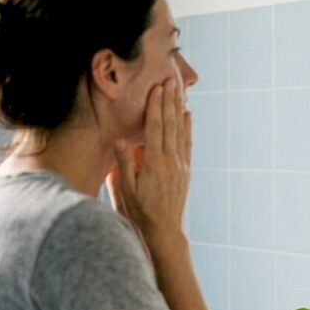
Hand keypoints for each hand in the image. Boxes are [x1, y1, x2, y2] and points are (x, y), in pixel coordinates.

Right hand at [110, 78, 191, 241]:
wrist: (163, 230)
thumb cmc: (139, 211)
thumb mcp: (125, 190)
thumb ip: (124, 164)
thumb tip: (121, 140)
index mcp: (153, 163)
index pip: (155, 128)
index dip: (155, 107)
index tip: (156, 88)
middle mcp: (170, 161)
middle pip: (170, 125)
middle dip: (169, 101)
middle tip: (170, 80)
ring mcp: (180, 165)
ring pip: (180, 131)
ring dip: (178, 109)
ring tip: (178, 90)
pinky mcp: (185, 170)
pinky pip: (186, 143)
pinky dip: (187, 127)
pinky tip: (187, 115)